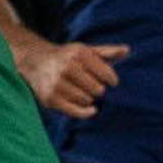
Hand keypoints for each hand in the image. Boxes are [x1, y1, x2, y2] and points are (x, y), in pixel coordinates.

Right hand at [14, 41, 128, 118]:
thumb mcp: (86, 50)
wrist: (35, 61)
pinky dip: (86, 112)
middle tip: (92, 86)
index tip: (110, 81)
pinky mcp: (50, 98)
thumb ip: (107, 52)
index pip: (106, 74)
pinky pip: (75, 112)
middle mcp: (68, 67)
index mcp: (79, 53)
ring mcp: (57, 84)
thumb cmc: (67, 57)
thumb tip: (127, 50)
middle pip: (98, 90)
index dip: (111, 79)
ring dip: (89, 99)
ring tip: (82, 92)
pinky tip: (91, 109)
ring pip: (87, 101)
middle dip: (98, 89)